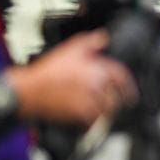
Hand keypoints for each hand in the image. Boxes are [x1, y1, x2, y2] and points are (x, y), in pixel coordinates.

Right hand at [5, 30, 135, 126]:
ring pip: (105, 110)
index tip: (130, 97)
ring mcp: (90, 100)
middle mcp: (97, 84)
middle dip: (110, 101)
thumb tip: (104, 37)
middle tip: (103, 104)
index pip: (121, 77)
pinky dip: (90, 121)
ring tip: (90, 110)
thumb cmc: (47, 71)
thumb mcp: (70, 49)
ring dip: (100, 112)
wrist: (29, 90)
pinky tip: (82, 117)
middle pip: (114, 97)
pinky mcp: (81, 113)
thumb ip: (90, 42)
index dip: (128, 87)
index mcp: (98, 69)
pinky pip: (93, 121)